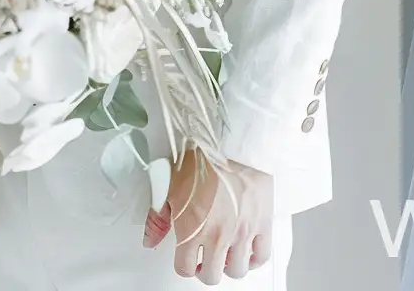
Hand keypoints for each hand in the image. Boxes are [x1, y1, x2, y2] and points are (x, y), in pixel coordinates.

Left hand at [143, 150, 273, 281]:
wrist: (233, 138)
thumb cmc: (203, 156)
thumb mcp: (171, 184)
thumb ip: (159, 218)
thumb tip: (150, 240)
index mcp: (192, 228)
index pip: (185, 268)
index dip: (186, 265)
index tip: (190, 258)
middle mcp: (217, 235)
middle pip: (211, 275)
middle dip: (207, 269)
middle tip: (208, 257)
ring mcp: (242, 231)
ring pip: (236, 270)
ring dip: (230, 264)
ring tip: (228, 251)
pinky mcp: (263, 222)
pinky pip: (261, 256)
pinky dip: (254, 258)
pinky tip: (248, 249)